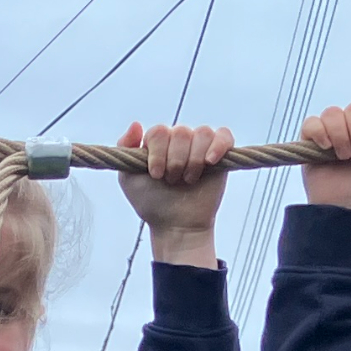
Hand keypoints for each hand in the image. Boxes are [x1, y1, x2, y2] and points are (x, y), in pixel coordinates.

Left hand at [116, 122, 233, 261]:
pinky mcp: (222, 156)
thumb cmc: (152, 203)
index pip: (159, 132)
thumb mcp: (129, 178)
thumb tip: (136, 124)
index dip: (158, 153)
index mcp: (159, 142)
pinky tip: (210, 161)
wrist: (177, 226)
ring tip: (189, 180)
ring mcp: (201, 147)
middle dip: (176, 161)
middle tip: (173, 181)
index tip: (156, 175)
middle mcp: (180, 140)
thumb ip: (126, 149)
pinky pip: (225, 136)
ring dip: (195, 159)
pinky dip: (218, 146)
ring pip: (203, 133)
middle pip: (181, 132)